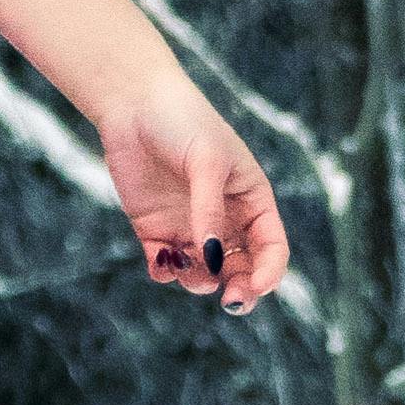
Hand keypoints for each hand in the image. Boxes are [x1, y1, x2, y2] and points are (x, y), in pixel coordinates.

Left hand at [98, 94, 290, 317]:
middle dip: (239, 290)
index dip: (269, 272)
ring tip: (184, 268)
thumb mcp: (206, 162)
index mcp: (251, 199)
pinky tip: (160, 262)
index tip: (255, 286)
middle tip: (230, 302)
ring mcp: (189, 226)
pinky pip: (165, 265)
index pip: (271, 247)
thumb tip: (213, 258)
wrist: (133, 102)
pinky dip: (165, 272)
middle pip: (241, 270)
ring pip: (203, 274)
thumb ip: (209, 210)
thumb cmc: (183, 121)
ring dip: (199, 282)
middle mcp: (223, 219)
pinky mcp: (155, 229)